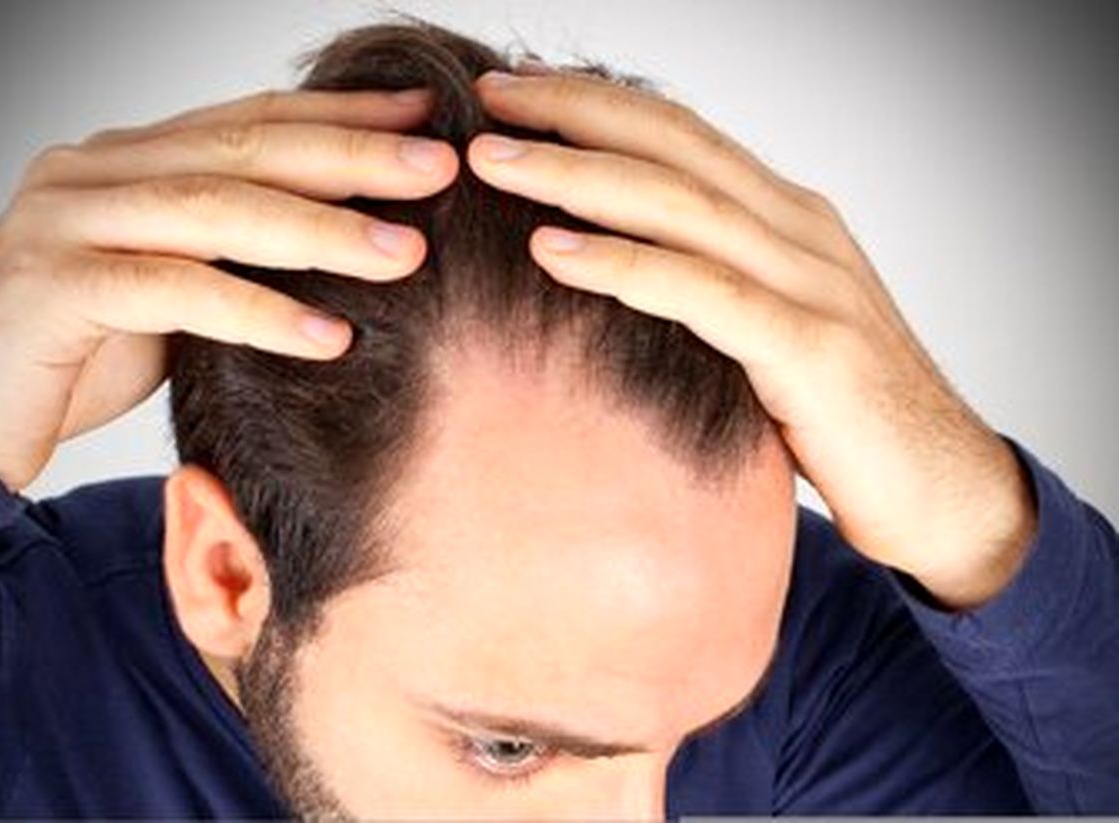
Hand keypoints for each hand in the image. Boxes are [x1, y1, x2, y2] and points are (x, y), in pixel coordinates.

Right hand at [0, 85, 457, 493]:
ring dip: (319, 230)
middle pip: (244, 149)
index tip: (425, 119)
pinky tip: (328, 336)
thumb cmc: (76, 354)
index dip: (341, 116)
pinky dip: (256, 312)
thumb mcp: (170, 290)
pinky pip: (173, 290)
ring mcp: (68, 218)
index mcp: (130, 160)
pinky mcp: (55, 284)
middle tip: (438, 166)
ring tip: (405, 253)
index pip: (251, 122)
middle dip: (350, 155)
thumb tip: (344, 243)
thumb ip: (229, 254)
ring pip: (213, 209)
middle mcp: (97, 170)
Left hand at [467, 67, 1036, 610]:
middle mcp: (800, 231)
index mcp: (787, 219)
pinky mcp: (810, 348)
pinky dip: (621, 264)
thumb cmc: (838, 415)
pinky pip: (700, 291)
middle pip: (672, 145)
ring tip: (493, 162)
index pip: (680, 135)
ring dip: (577, 175)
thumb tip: (613, 275)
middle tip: (487, 100)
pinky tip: (552, 251)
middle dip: (573, 113)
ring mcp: (811, 283)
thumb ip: (708, 289)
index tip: (518, 94)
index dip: (597, 104)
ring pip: (679, 203)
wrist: (942, 488)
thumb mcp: (766, 331)